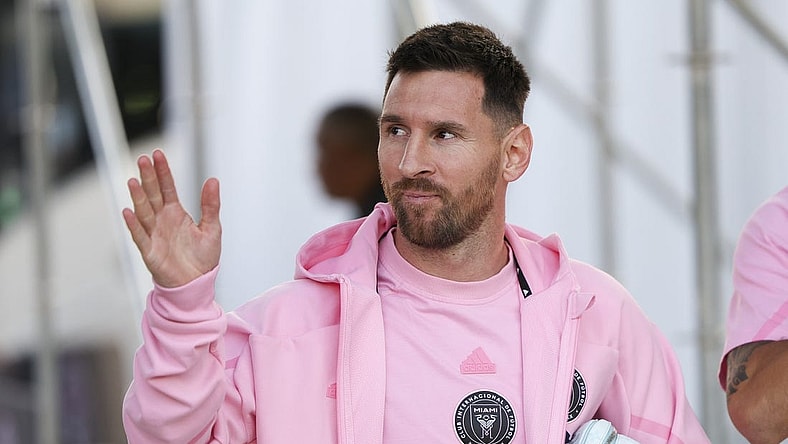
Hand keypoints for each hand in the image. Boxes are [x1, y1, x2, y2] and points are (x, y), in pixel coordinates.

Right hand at [122, 149, 221, 287]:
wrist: (196, 285)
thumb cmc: (202, 258)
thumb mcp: (212, 228)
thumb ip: (211, 205)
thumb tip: (213, 179)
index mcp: (176, 213)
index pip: (167, 187)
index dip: (163, 171)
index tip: (157, 154)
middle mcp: (162, 220)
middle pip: (153, 195)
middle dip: (148, 177)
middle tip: (143, 159)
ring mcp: (154, 234)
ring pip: (144, 212)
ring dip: (138, 197)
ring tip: (134, 181)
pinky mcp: (150, 251)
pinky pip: (140, 236)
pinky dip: (134, 224)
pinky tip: (128, 211)